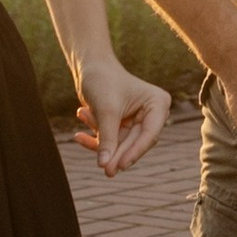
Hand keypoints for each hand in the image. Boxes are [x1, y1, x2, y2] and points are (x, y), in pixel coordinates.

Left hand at [74, 55, 172, 176]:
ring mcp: (137, 120)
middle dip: (116, 153)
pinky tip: (79, 134)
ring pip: (121, 144)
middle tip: (105, 170)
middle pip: (135, 143)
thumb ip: (107, 139)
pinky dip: (94, 138)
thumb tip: (105, 165)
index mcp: (157, 104)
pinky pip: (110, 139)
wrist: (88, 66)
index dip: (135, 152)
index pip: (149, 134)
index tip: (120, 165)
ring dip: (99, 141)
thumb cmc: (102, 80)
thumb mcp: (106, 110)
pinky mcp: (122, 124)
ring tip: (79, 136)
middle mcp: (151, 113)